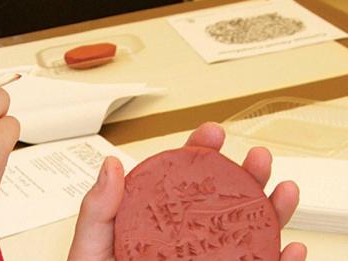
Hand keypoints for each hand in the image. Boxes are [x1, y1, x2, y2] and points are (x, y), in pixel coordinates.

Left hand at [67, 122, 306, 260]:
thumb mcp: (91, 246)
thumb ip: (99, 209)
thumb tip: (111, 166)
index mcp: (156, 222)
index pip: (181, 181)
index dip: (199, 153)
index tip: (212, 133)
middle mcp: (187, 241)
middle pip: (224, 202)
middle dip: (246, 176)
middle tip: (257, 158)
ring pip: (249, 234)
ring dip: (272, 211)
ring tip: (282, 191)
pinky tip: (289, 248)